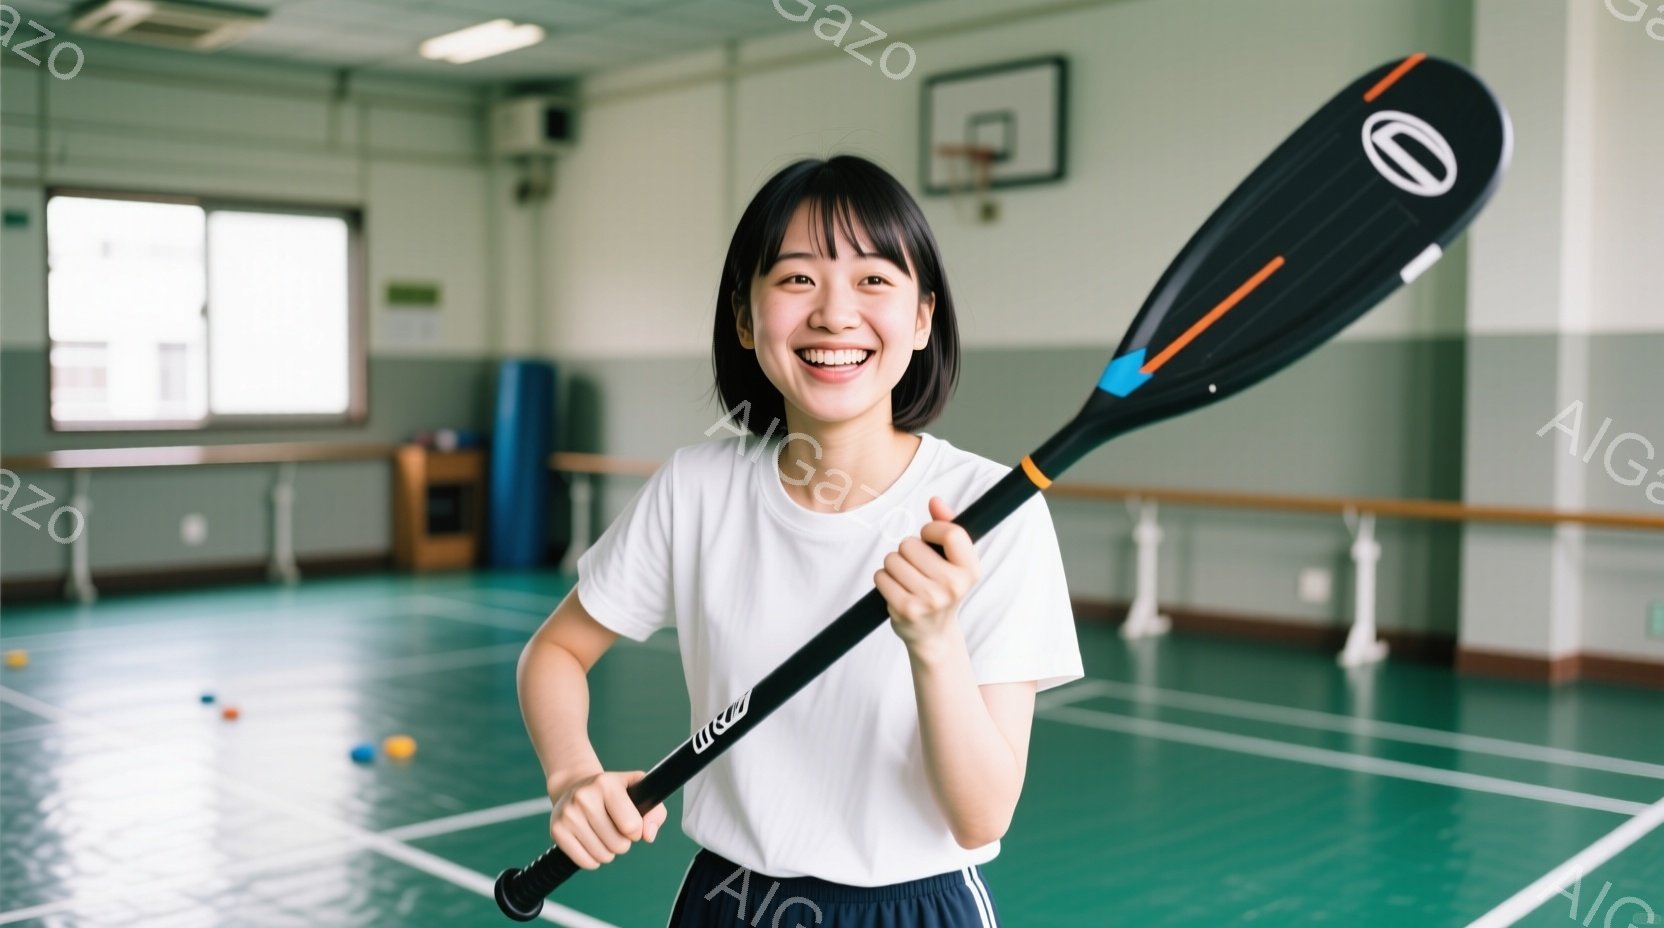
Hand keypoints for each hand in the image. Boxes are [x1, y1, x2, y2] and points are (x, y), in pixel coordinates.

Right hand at [546, 769, 667, 869]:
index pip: (632, 826)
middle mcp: (584, 798)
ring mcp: (568, 815)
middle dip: (622, 842)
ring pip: (602, 856)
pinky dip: (593, 859)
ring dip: (608, 851)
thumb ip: (655, 811)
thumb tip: (648, 836)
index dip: (636, 831)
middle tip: (615, 828)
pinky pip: (585, 862)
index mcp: (607, 784)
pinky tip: (591, 842)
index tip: (631, 824)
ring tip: (603, 834)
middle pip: (618, 844)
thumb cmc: (612, 791)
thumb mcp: (637, 790)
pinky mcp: (557, 831)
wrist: (574, 785)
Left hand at [874, 496, 980, 651]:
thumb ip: (948, 525)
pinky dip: (884, 579)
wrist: (934, 634)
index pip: (951, 533)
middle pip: (911, 544)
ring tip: (907, 579)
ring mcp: (929, 600)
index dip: (932, 529)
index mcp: (970, 571)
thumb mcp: (954, 560)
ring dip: (894, 565)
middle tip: (917, 567)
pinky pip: (881, 576)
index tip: (928, 537)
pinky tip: (896, 589)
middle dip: (908, 551)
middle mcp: (953, 586)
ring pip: (892, 559)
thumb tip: (935, 500)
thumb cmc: (943, 587)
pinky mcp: (906, 609)